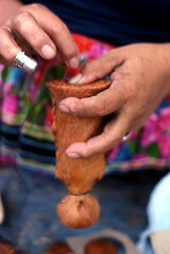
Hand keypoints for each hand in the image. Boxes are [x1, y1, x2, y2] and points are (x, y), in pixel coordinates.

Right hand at [0, 3, 78, 66]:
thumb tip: (73, 62)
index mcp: (41, 15)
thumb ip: (61, 50)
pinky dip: (11, 55)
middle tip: (51, 55)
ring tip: (33, 64)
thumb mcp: (49, 43)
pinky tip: (20, 64)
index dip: (67, 46)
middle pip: (32, 22)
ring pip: (15, 30)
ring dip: (23, 47)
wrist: (7, 37)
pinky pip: (2, 45)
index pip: (57, 27)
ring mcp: (8, 26)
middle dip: (42, 39)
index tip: (73, 64)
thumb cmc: (31, 40)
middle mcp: (24, 16)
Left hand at [59, 43, 169, 157]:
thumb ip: (94, 68)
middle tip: (68, 151)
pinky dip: (100, 139)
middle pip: (110, 138)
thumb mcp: (118, 56)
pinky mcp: (133, 123)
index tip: (62, 105)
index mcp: (127, 92)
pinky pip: (114, 133)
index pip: (101, 106)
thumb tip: (73, 83)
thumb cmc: (142, 60)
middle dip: (89, 149)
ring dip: (93, 148)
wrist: (168, 70)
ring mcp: (134, 120)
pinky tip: (86, 136)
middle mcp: (131, 111)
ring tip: (72, 149)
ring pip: (112, 139)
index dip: (80, 108)